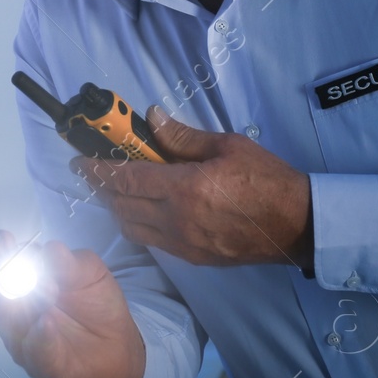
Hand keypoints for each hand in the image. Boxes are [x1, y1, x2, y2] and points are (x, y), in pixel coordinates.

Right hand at [0, 231, 146, 377]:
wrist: (118, 347)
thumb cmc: (96, 305)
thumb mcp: (90, 274)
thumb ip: (70, 262)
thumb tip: (50, 248)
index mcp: (21, 280)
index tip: (4, 241)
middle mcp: (13, 309)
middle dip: (4, 274)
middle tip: (30, 267)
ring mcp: (22, 338)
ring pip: (9, 320)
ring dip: (28, 304)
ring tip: (51, 292)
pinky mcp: (39, 363)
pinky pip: (33, 349)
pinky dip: (40, 335)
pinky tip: (47, 322)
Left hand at [72, 105, 313, 270]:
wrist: (296, 225)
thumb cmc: (267, 180)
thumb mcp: (227, 146)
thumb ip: (183, 136)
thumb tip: (152, 119)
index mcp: (185, 189)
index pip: (127, 179)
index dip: (98, 169)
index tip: (80, 161)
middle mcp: (178, 220)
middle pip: (122, 206)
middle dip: (102, 189)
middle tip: (94, 173)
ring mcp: (184, 244)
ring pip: (133, 228)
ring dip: (119, 209)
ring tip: (118, 191)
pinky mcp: (194, 258)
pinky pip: (154, 241)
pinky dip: (140, 225)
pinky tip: (145, 211)